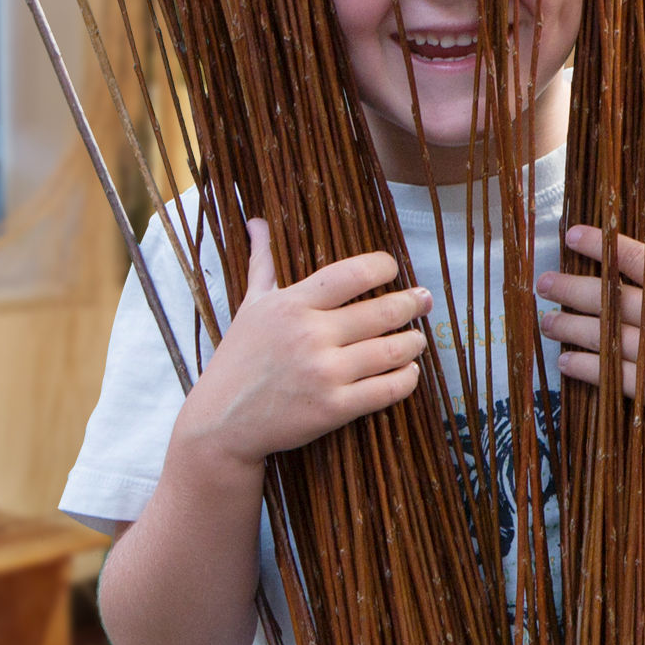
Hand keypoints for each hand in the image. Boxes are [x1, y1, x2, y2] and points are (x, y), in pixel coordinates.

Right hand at [168, 219, 430, 475]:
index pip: (353, 273)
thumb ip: (262, 262)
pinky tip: (409, 371)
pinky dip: (407, 378)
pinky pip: (387, 389)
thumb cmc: (238, 360)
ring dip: (414, 342)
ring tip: (417, 339)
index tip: (393, 270)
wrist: (221, 423)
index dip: (384, 267)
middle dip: (412, 303)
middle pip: (382, 311)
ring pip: (391, 350)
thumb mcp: (249, 306)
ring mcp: (324, 372)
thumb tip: (257, 222)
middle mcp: (310, 334)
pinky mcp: (334, 408)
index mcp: (292, 304)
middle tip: (423, 301)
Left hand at [535, 214, 644, 462]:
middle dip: (573, 289)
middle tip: (543, 284)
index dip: (604, 245)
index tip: (571, 235)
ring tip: (547, 321)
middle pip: (616, 299)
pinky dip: (585, 366)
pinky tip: (565, 360)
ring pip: (609, 336)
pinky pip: (613, 374)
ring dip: (571, 328)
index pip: (642, 260)